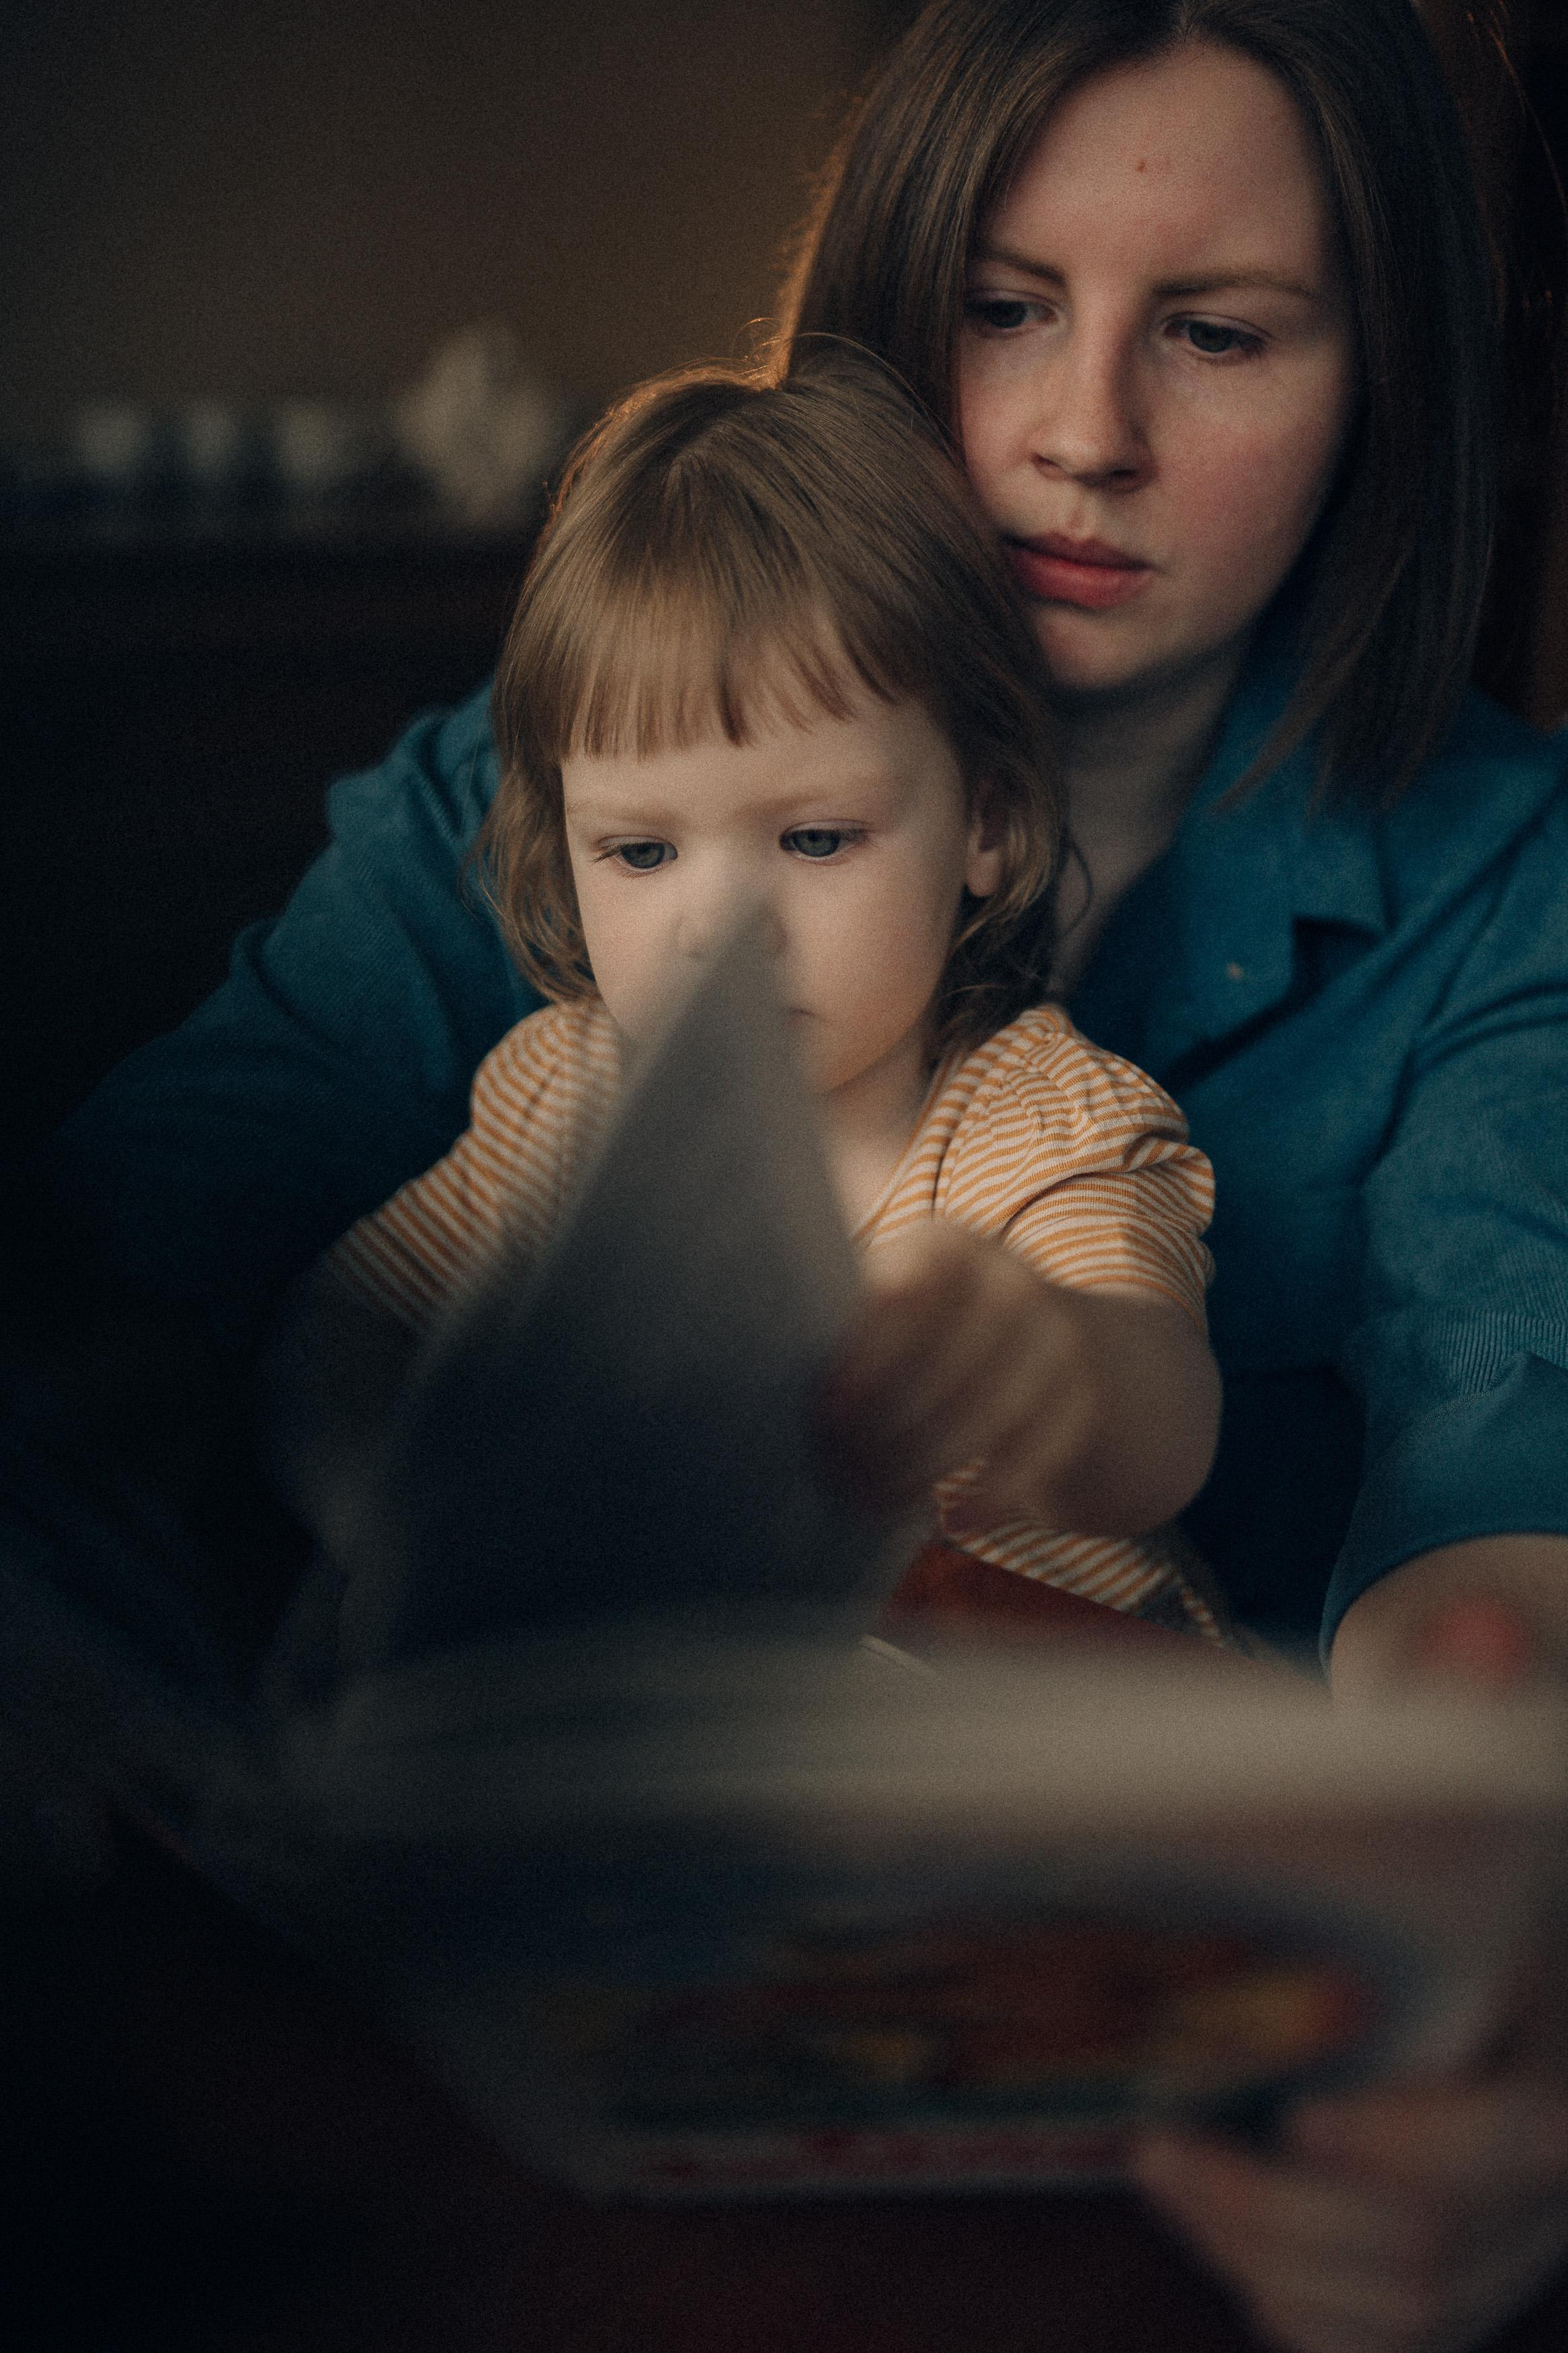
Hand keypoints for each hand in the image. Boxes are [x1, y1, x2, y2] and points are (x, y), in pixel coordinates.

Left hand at [815, 1220, 1217, 1537]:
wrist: (1058, 1341)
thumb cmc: (930, 1330)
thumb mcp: (897, 1300)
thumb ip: (850, 1325)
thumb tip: (768, 1379)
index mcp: (946, 1244)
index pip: (907, 1292)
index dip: (867, 1352)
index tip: (825, 1410)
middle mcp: (1008, 1277)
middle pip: (948, 1356)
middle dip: (888, 1425)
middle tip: (837, 1474)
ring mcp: (1056, 1335)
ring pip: (992, 1405)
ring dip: (929, 1462)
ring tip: (875, 1503)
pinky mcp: (1082, 1395)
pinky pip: (1040, 1447)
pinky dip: (996, 1490)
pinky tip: (953, 1520)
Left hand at [1130, 1567, 1567, 2351]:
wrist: (1511, 1912)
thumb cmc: (1476, 1842)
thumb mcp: (1477, 1774)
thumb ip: (1472, 1709)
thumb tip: (1477, 1632)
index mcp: (1561, 2047)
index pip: (1531, 2145)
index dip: (1423, 2149)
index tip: (1310, 2112)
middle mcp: (1547, 2158)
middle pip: (1437, 2251)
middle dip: (1288, 2214)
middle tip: (1163, 2140)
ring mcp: (1504, 2226)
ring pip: (1401, 2307)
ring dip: (1263, 2258)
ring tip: (1160, 2161)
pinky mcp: (1453, 2262)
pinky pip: (1382, 2340)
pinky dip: (1296, 2310)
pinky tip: (1220, 2233)